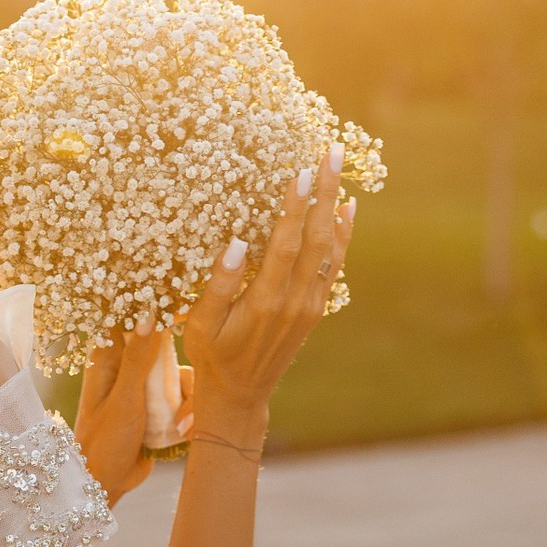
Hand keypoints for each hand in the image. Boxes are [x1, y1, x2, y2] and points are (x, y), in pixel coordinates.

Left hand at [74, 313, 186, 503]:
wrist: (107, 483)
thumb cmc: (104, 441)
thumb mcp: (124, 398)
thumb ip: (139, 357)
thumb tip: (150, 312)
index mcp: (109, 358)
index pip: (130, 319)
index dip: (155, 309)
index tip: (181, 308)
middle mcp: (128, 367)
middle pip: (165, 345)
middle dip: (179, 366)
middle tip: (185, 387)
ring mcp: (145, 387)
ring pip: (179, 374)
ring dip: (186, 397)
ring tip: (181, 425)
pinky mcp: (159, 406)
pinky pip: (183, 396)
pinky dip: (188, 411)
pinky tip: (183, 432)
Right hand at [181, 140, 356, 448]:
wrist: (241, 395)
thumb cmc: (211, 355)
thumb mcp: (201, 324)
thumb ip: (218, 285)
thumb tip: (237, 242)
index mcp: (266, 301)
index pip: (286, 244)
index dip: (295, 206)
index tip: (302, 170)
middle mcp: (296, 301)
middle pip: (317, 237)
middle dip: (325, 192)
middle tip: (331, 151)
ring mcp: (310, 306)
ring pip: (331, 249)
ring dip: (335, 206)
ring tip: (339, 169)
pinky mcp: (315, 309)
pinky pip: (334, 265)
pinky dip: (342, 235)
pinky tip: (345, 210)